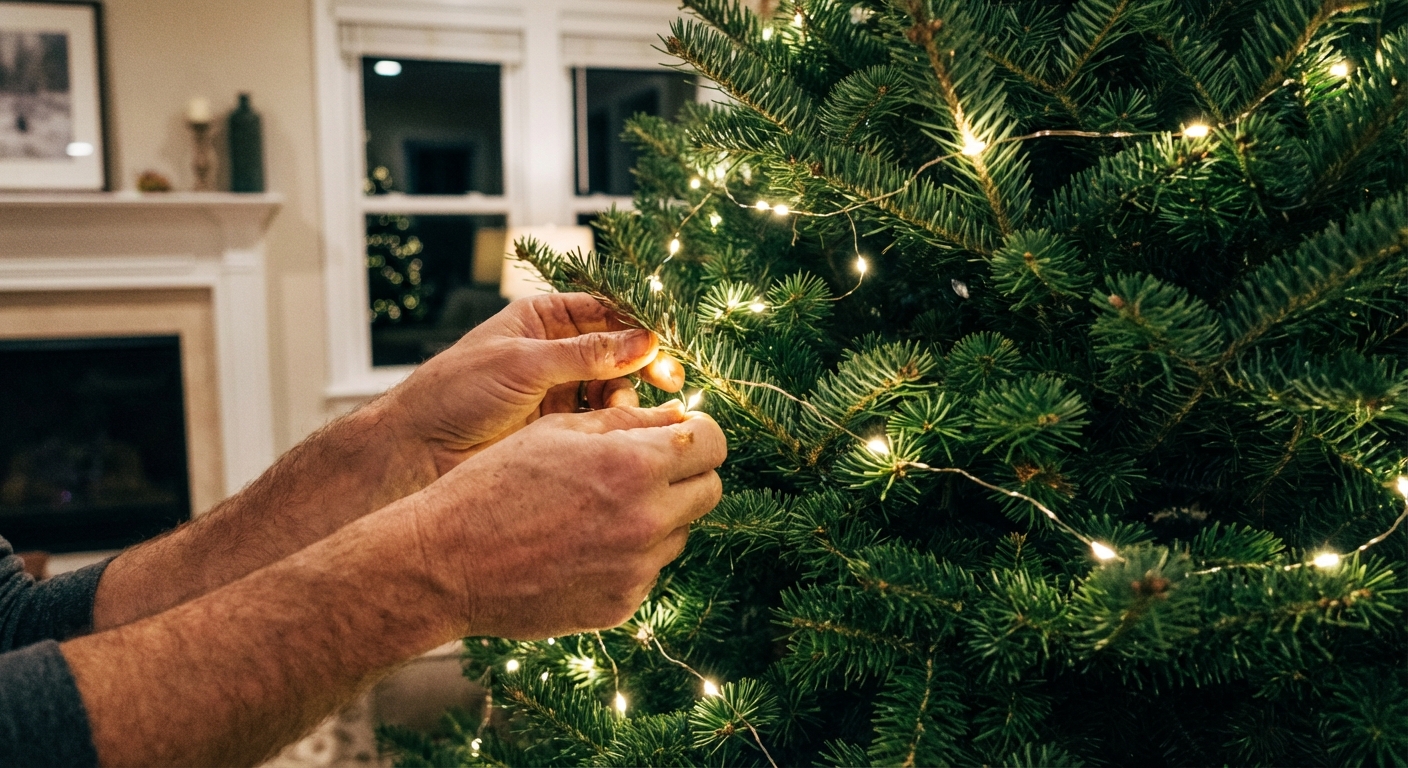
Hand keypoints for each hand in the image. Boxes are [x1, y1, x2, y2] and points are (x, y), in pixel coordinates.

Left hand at [386, 293, 686, 475]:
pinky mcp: (558, 428)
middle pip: (617, 349)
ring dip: (627, 396)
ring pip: (613, 386)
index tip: (666, 342)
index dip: (638, 324)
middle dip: (643, 363)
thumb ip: (587, 354)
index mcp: (541, 319)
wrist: (416, 449)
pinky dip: (614, 424)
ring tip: (625, 411)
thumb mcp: (525, 363)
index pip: (604, 310)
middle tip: (669, 381)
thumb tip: (644, 341)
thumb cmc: (456, 392)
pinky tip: (619, 430)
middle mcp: (554, 351)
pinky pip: (599, 420)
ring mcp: (557, 390)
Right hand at [415, 403, 726, 638]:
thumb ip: (627, 423)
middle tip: (649, 468)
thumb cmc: (492, 486)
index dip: (700, 433)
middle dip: (687, 474)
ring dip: (658, 516)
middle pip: (710, 490)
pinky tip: (582, 545)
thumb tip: (678, 417)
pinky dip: (629, 555)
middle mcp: (646, 519)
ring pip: (680, 532)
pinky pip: (648, 570)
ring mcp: (637, 569)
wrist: (444, 564)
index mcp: (634, 465)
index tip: (682, 433)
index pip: (712, 442)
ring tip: (600, 509)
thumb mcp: (556, 432)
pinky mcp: (621, 604)